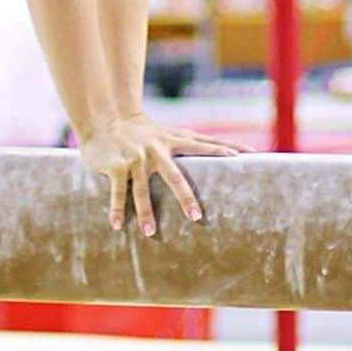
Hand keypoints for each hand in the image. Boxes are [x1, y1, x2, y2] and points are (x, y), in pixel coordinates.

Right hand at [80, 112, 248, 235]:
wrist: (105, 117)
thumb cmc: (141, 131)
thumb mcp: (166, 133)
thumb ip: (187, 143)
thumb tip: (224, 153)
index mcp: (173, 140)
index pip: (203, 145)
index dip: (223, 149)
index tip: (245, 156)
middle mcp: (157, 149)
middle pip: (174, 176)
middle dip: (185, 197)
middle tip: (197, 217)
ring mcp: (136, 158)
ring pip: (143, 189)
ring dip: (145, 212)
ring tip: (150, 233)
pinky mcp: (117, 165)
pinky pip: (118, 190)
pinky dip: (116, 208)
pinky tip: (117, 225)